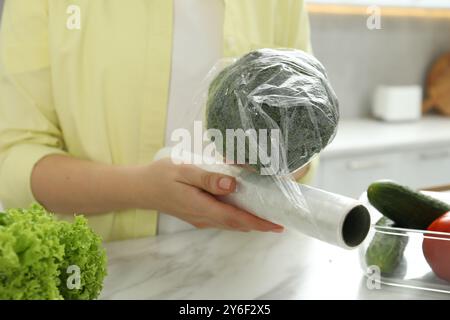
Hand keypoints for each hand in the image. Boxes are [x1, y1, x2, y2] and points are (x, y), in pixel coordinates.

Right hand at [135, 158, 283, 232]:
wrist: (141, 188)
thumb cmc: (161, 176)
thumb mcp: (184, 171)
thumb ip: (208, 178)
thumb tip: (232, 185)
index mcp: (202, 207)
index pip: (236, 219)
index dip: (258, 223)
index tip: (276, 225)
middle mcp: (203, 217)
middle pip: (236, 224)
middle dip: (259, 224)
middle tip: (280, 220)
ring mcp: (200, 218)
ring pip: (230, 223)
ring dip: (249, 222)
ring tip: (267, 216)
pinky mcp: (197, 215)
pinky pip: (222, 219)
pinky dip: (237, 217)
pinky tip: (243, 208)